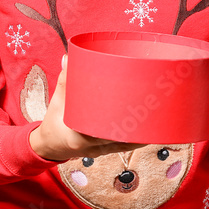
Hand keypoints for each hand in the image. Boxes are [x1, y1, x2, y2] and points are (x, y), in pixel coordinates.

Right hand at [29, 55, 145, 161]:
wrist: (50, 145)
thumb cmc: (53, 123)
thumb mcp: (57, 102)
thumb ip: (65, 80)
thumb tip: (68, 57)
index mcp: (79, 138)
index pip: (104, 133)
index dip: (122, 125)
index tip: (135, 111)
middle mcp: (93, 147)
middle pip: (122, 138)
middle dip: (139, 125)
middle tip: (152, 106)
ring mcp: (101, 151)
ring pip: (127, 144)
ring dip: (142, 132)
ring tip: (157, 116)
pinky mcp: (106, 151)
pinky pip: (125, 145)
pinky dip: (137, 138)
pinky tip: (151, 129)